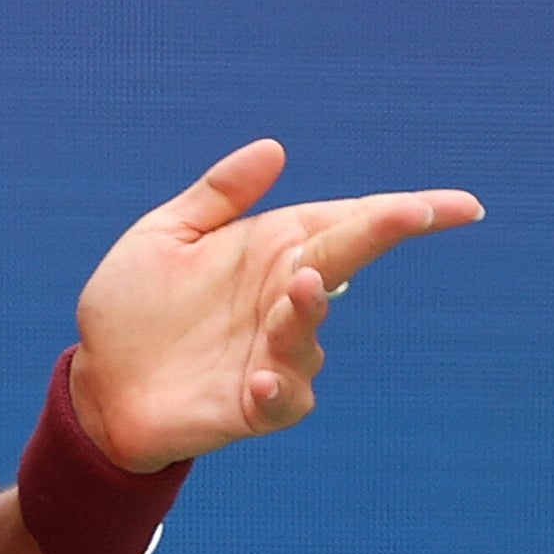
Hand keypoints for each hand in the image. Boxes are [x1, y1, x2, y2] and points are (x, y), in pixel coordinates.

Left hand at [70, 139, 483, 470]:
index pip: (346, 224)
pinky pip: (283, 400)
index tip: (457, 204)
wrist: (96, 381)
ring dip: (307, 310)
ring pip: (310, 333)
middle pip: (342, 263)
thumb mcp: (163, 237)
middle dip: (379, 235)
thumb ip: (217, 195)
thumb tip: (274, 148)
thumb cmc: (132, 307)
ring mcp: (275, 354)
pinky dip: (279, 389)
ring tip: (297, 287)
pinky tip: (261, 378)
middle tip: (407, 214)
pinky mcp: (254, 404)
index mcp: (270, 252)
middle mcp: (283, 301)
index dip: (401, 214)